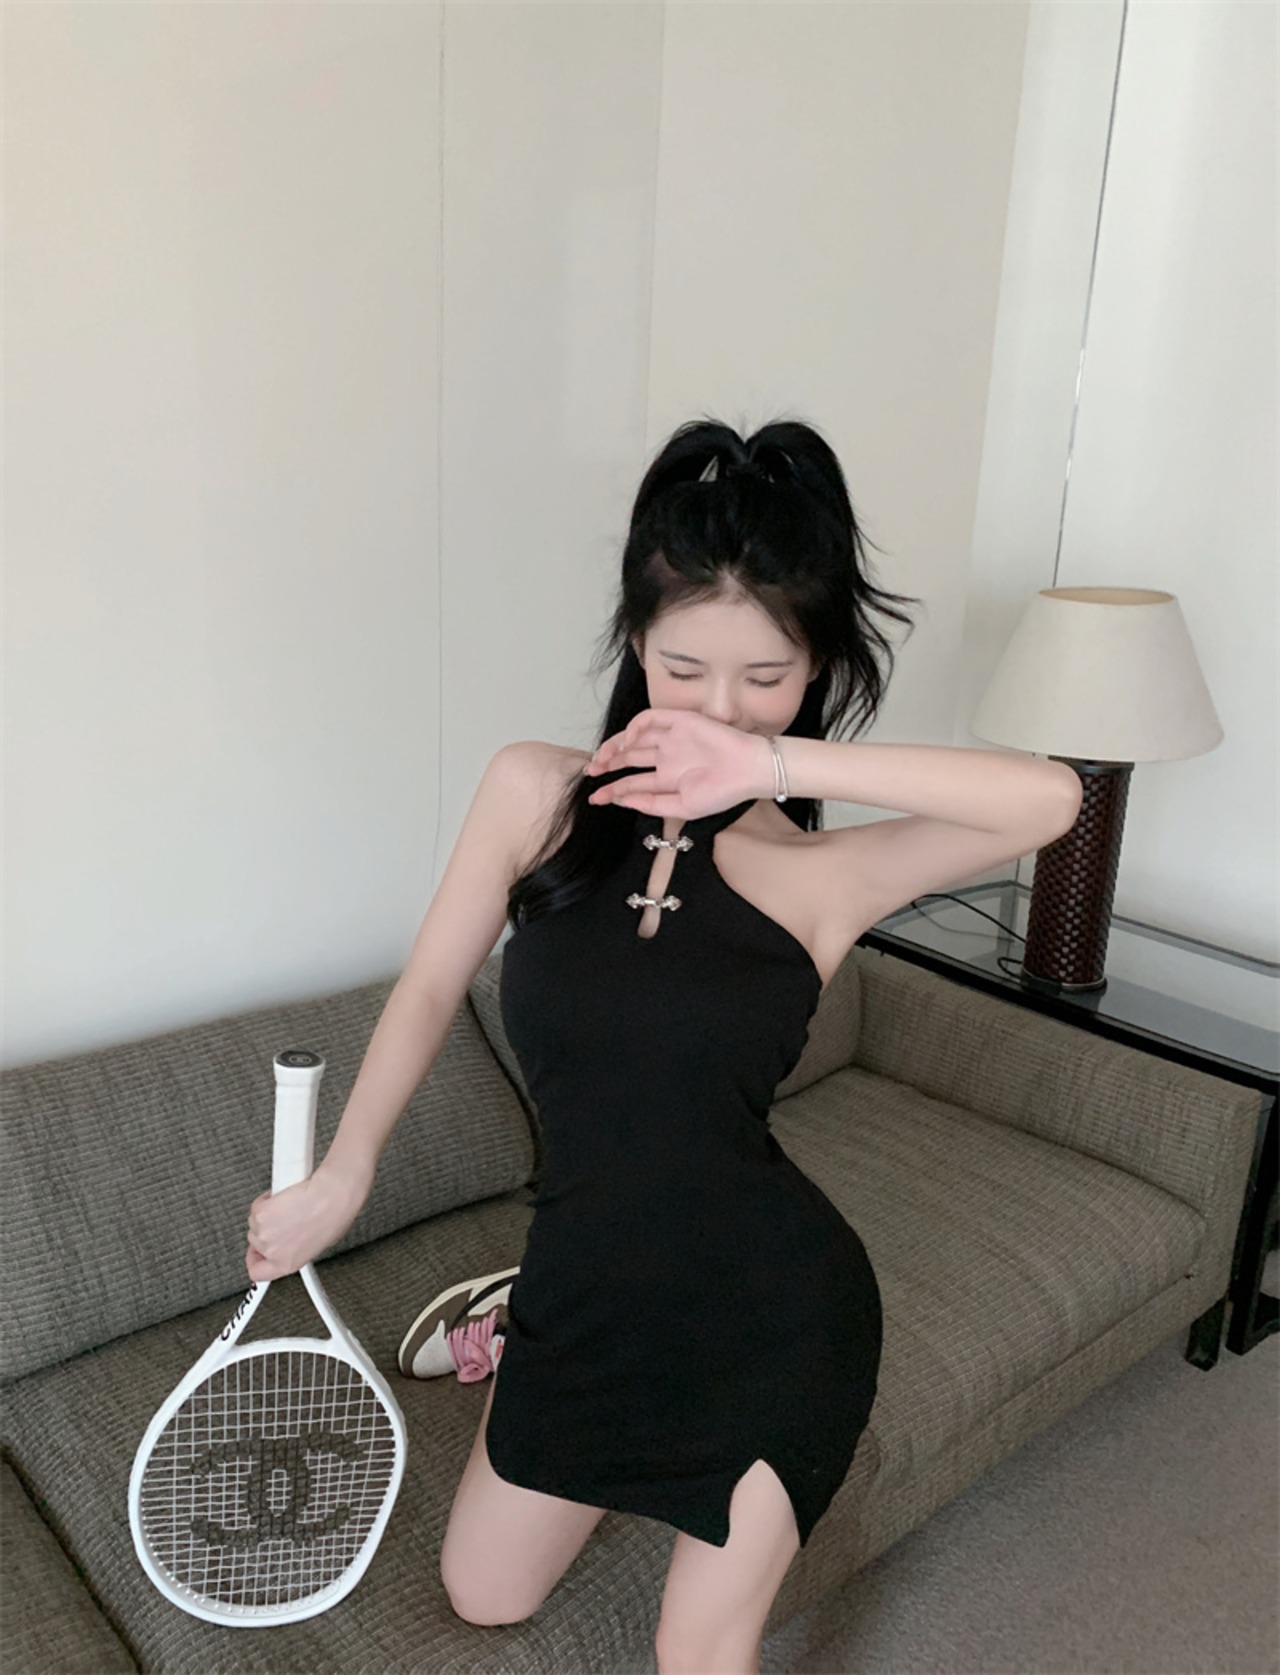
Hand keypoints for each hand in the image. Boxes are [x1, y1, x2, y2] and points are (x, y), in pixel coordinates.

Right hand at [245, 1161, 368, 1282]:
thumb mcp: (318, 1244)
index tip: (257, 1252)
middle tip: (283, 1217)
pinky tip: (286, 1195)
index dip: (256, 1260)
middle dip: (267, 1228)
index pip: (257, 1273)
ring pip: (256, 1221)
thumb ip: (297, 1249)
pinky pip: (258, 1205)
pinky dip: (269, 1197)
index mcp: (287, 1264)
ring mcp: (263, 1232)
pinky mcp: (260, 1213)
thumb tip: (294, 1242)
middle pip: (256, 1241)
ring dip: (269, 1212)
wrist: (332, 1196)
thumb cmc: (333, 1217)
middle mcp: (272, 1251)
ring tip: (291, 1205)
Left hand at [583, 709, 771, 818]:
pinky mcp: (679, 721)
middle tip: (592, 771)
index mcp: (668, 779)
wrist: (747, 770)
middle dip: (608, 764)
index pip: (633, 783)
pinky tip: (627, 742)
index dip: (612, 791)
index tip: (595, 798)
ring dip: (615, 746)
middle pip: (629, 758)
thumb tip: (622, 801)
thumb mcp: (682, 807)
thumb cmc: (722, 792)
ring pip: (634, 737)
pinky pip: (650, 719)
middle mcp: (667, 757)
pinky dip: (635, 728)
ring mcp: (672, 738)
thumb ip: (652, 804)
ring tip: (602, 759)